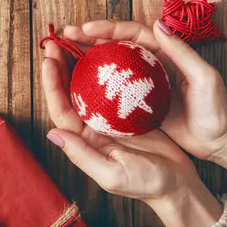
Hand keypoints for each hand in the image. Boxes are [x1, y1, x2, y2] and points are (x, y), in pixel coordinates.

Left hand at [42, 32, 221, 226]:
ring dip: (79, 64)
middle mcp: (92, 127)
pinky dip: (105, 70)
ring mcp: (109, 119)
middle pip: (70, 92)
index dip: (52, 84)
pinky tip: (104, 52)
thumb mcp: (112, 174)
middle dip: (60, 67)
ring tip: (73, 41)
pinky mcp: (127, 113)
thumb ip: (82, 155)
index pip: (61, 109)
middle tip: (55, 41)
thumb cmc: (146, 183)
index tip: (48, 60)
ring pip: (88, 86)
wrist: (177, 185)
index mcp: (84, 140)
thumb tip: (52, 133)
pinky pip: (111, 87)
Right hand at [65, 20, 226, 183]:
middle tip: (65, 35)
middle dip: (89, 37)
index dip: (108, 28)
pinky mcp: (139, 102)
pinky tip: (77, 83)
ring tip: (64, 53)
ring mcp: (143, 83)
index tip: (86, 28)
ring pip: (110, 64)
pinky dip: (94, 82)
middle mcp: (151, 63)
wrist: (221, 141)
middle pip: (115, 44)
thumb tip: (158, 24)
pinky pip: (113, 87)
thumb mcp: (204, 78)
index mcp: (165, 52)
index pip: (132, 32)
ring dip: (87, 56)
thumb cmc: (217, 109)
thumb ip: (181, 52)